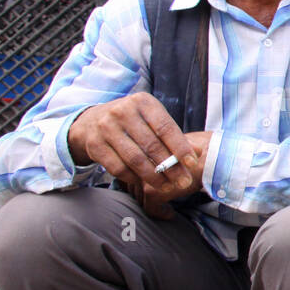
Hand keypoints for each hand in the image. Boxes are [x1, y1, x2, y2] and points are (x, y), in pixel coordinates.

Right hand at [68, 93, 202, 193]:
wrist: (90, 122)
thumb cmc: (132, 121)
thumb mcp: (152, 119)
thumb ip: (173, 134)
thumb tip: (198, 151)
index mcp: (142, 102)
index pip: (165, 127)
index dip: (180, 148)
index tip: (193, 164)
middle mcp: (122, 112)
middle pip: (151, 146)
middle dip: (170, 168)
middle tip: (184, 182)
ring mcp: (106, 128)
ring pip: (135, 159)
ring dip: (154, 177)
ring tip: (168, 186)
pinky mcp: (95, 145)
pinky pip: (118, 168)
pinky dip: (134, 178)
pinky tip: (145, 183)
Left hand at [119, 131, 211, 218]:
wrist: (214, 157)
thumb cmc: (203, 151)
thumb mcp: (178, 148)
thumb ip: (164, 156)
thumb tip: (158, 169)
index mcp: (145, 150)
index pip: (133, 168)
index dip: (140, 180)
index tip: (150, 187)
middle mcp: (139, 161)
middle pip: (132, 183)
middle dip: (143, 194)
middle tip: (156, 201)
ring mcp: (143, 176)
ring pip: (139, 197)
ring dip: (152, 204)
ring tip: (164, 208)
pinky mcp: (151, 191)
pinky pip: (150, 208)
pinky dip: (161, 213)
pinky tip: (170, 214)